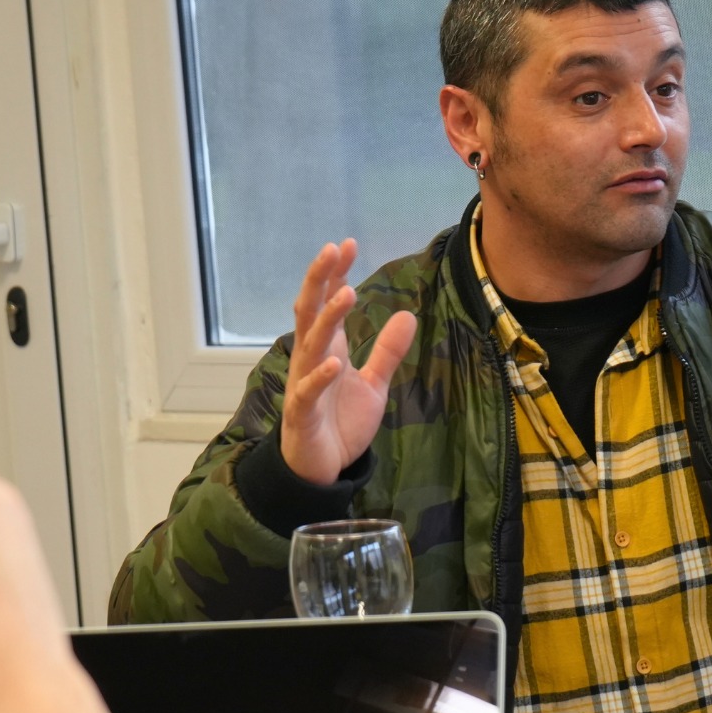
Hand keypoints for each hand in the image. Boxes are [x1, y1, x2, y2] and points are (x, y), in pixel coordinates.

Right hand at [279, 239, 417, 484]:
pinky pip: (309, 392)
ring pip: (310, 345)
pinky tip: (334, 362)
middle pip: (310, 312)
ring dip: (327, 320)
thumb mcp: (373, 384)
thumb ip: (387, 351)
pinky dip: (319, 377)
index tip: (348, 245)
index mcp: (327, 349)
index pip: (328, 303)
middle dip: (321, 280)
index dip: (336, 275)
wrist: (321, 468)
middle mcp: (312, 360)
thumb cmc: (340, 422)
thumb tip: (407, 314)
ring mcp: (305, 384)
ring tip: (346, 294)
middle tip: (334, 250)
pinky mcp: (303, 414)